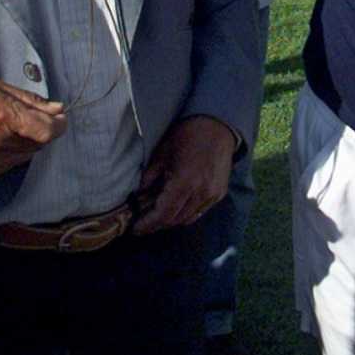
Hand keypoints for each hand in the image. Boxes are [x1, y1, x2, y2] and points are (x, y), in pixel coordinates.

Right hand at [0, 79, 66, 180]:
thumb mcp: (0, 89)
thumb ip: (32, 101)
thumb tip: (58, 109)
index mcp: (3, 116)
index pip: (47, 130)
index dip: (58, 125)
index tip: (60, 119)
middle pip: (38, 143)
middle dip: (41, 131)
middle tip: (32, 119)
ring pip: (26, 155)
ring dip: (27, 143)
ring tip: (10, 128)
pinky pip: (10, 165)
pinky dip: (12, 154)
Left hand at [132, 115, 236, 234]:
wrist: (217, 126)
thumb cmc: (187, 135)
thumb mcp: (162, 153)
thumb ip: (150, 177)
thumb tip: (138, 196)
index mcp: (184, 182)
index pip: (162, 214)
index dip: (147, 224)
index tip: (135, 228)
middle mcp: (200, 193)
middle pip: (174, 220)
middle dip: (156, 223)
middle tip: (143, 220)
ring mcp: (212, 195)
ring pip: (187, 219)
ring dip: (171, 219)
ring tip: (157, 213)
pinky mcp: (219, 194)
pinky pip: (199, 212)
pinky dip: (185, 213)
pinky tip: (176, 206)